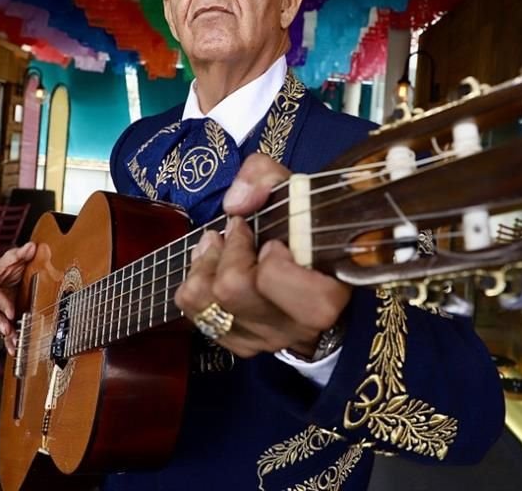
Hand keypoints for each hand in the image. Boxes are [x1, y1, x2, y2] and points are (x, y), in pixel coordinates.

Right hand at [0, 241, 37, 354]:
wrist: (7, 279)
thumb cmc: (8, 268)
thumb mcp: (13, 259)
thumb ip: (20, 253)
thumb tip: (32, 246)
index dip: (0, 302)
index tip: (11, 310)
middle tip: (7, 328)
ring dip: (2, 332)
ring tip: (13, 340)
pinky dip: (7, 342)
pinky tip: (14, 350)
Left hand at [174, 154, 351, 358]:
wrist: (317, 267)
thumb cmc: (307, 227)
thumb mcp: (294, 189)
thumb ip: (265, 177)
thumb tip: (234, 205)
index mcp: (323, 293)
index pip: (275, 280)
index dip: (266, 256)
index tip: (273, 241)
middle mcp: (296, 326)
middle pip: (232, 290)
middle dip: (227, 252)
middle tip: (236, 231)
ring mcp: (268, 340)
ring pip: (208, 306)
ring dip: (204, 267)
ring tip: (215, 243)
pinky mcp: (244, 344)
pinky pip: (198, 318)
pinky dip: (197, 286)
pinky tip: (211, 266)